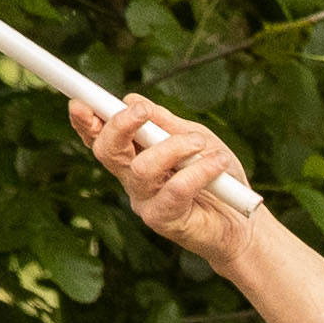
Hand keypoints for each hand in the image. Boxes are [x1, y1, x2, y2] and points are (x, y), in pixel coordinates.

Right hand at [72, 90, 257, 261]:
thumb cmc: (218, 178)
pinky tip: (218, 163)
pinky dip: (199, 170)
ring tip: (200, 144)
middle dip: (118, 126)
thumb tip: (132, 100)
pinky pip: (175, 189)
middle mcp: (133, 180)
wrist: (244, 222)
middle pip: (107, 152)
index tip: (79, 102)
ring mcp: (145, 202)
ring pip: (141, 169)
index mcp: (135, 156)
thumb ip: (166, 124)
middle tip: (141, 111)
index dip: (86, 122)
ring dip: (173, 147)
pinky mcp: (164, 221)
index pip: (102, 138)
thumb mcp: (195, 140)